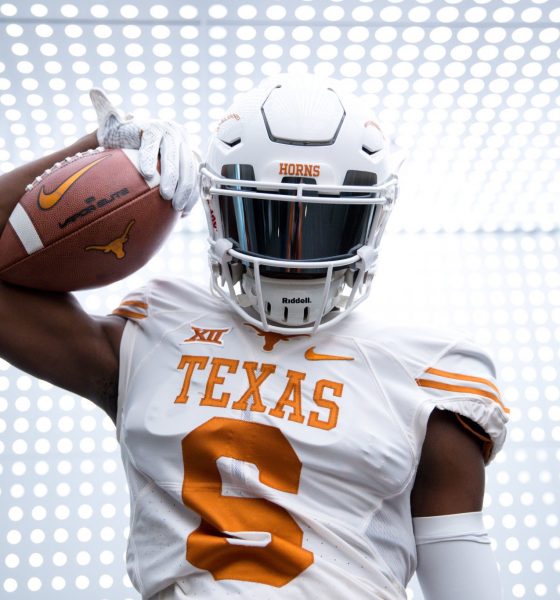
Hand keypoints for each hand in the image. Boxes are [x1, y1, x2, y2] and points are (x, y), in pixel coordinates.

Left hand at [89, 88, 198, 213]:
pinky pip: (195, 179)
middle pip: (175, 157)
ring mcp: (187, 148)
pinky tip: (184, 211)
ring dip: (185, 190)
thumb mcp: (115, 125)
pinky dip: (192, 195)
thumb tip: (93, 90)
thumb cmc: (126, 137)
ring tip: (176, 207)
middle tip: (165, 196)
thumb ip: (107, 112)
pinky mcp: (193, 162)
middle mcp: (174, 135)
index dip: (150, 156)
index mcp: (155, 126)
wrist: (148, 142)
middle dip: (172, 177)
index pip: (153, 140)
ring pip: (189, 169)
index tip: (146, 174)